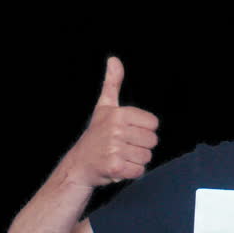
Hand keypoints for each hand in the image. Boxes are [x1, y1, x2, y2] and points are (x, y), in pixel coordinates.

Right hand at [64, 57, 159, 186]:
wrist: (80, 164)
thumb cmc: (96, 135)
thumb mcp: (104, 107)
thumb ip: (112, 84)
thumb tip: (114, 59)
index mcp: (118, 114)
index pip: (153, 124)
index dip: (143, 130)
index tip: (127, 133)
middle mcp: (116, 130)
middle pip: (152, 141)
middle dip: (140, 147)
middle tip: (123, 147)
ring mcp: (115, 149)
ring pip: (146, 157)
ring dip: (136, 160)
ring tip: (120, 156)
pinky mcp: (115, 167)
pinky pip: (139, 170)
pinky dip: (131, 172)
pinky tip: (119, 167)